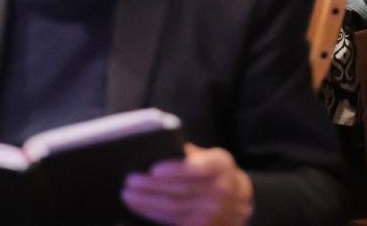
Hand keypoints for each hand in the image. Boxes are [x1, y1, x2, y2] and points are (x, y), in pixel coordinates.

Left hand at [122, 145, 252, 225]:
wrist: (237, 201)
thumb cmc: (216, 173)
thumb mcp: (211, 157)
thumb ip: (190, 154)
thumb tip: (159, 148)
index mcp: (221, 166)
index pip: (197, 169)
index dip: (174, 170)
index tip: (153, 169)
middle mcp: (220, 191)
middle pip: (180, 191)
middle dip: (152, 187)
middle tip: (130, 181)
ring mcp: (211, 213)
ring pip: (173, 209)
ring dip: (147, 203)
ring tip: (128, 194)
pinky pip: (173, 221)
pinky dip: (153, 214)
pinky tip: (139, 207)